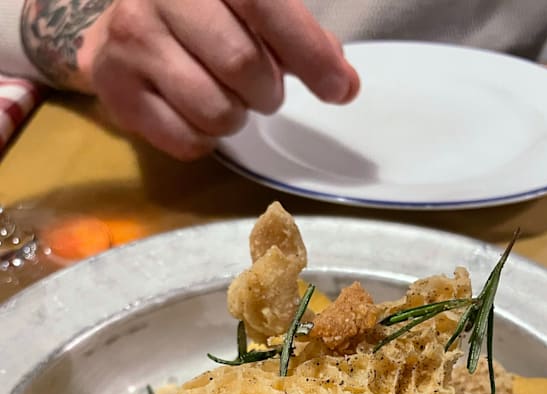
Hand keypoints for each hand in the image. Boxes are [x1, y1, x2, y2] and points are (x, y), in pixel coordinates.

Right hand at [77, 0, 358, 158]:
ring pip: (216, 110)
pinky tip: (194, 112)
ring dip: (236, 116)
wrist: (120, 28)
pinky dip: (205, 139)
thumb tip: (342, 82)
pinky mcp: (116, 90)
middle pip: (242, 66)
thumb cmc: (201, 16)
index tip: (339, 89)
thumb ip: (296, 35)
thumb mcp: (247, 7)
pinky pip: (187, 140)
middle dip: (267, 91)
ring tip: (224, 96)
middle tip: (260, 88)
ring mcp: (132, 43)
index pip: (264, 5)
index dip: (308, 52)